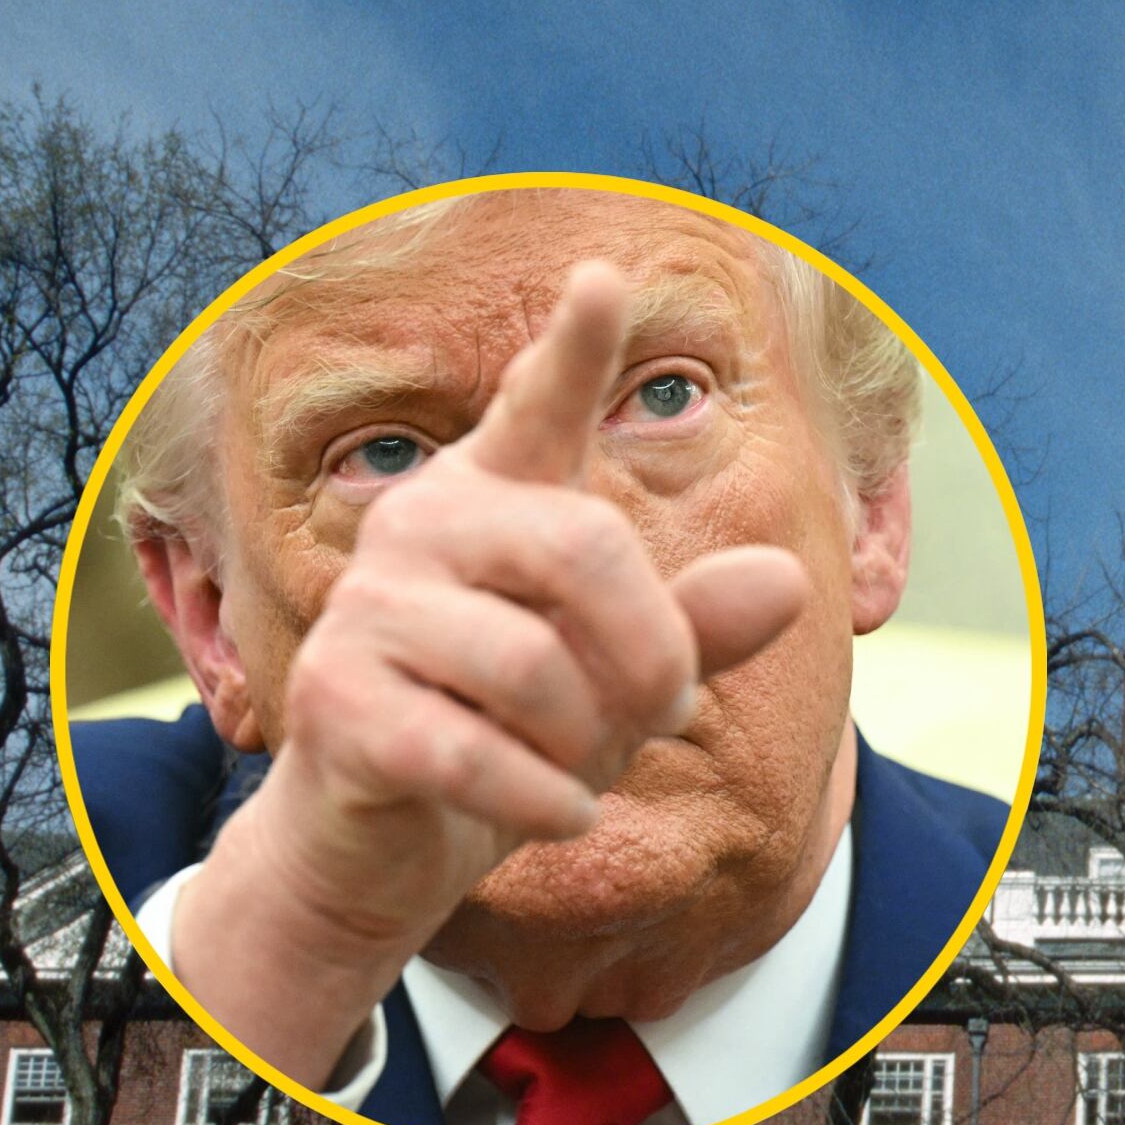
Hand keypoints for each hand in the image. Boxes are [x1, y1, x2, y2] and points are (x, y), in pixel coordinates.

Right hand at [173, 265, 807, 1082]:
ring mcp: (366, 608)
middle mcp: (420, 527)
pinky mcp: (335, 700)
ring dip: (590, 741)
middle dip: (655, 654)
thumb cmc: (511, 739)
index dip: (575, 348)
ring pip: (535, 665)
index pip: (538, 408)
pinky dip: (544, 801)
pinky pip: (477, 754)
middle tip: (665, 714)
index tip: (605, 277)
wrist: (384, 848)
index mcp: (492, 500)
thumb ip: (697, 628)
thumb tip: (790, 580)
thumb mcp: (621, 684)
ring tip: (583, 769)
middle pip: (588, 550)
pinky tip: (559, 815)